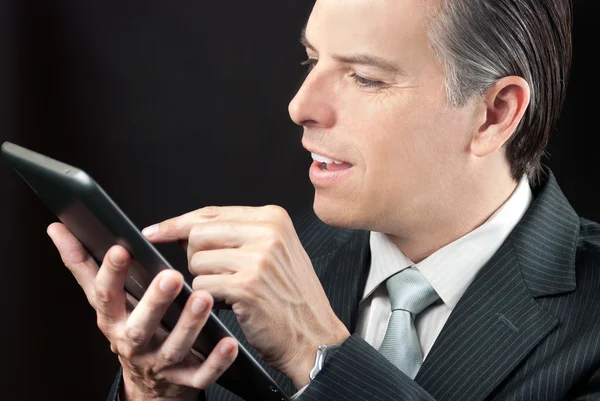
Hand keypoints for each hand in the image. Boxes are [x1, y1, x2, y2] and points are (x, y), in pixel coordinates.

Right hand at [47, 223, 238, 400]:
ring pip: (172, 349)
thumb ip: (82, 264)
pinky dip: (215, 362)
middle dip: (154, 302)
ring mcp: (159, 364)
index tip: (121, 248)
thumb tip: (57, 228)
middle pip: (140, 327)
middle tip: (172, 275)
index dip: (111, 274)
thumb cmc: (128, 326)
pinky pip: (200, 375)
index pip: (105, 296)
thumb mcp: (104, 298)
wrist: (148, 381)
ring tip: (204, 298)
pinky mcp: (184, 379)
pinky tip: (229, 343)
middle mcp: (133, 343)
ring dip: (188, 325)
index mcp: (113, 319)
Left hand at [142, 205, 350, 388]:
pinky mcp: (247, 286)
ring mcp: (258, 258)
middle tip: (215, 275)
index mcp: (273, 218)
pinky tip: (233, 304)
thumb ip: (237, 235)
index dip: (178, 223)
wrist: (314, 336)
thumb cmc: (291, 298)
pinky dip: (208, 300)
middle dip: (195, 258)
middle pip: (198, 234)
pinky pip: (201, 287)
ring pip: (196, 261)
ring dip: (205, 281)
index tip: (155, 230)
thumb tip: (184, 229)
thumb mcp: (274, 253)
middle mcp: (267, 233)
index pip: (212, 212)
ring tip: (233, 291)